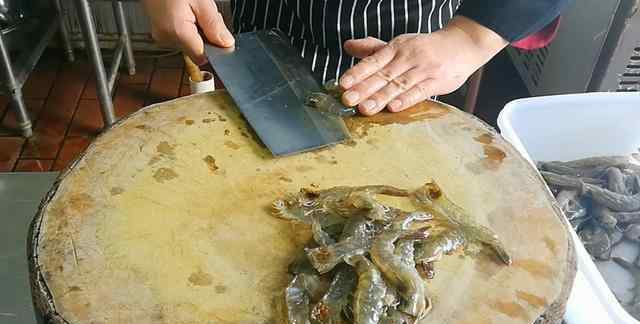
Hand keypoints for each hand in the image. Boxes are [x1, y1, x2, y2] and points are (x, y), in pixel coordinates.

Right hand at [141, 0, 234, 64]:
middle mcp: (167, 37)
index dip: (215, 50)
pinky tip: (187, 13)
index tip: (221, 39)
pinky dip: (189, 28)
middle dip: (207, 36)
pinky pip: (181, 36)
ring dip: (198, 31)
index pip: (202, 57)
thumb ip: (214, 25)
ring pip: (190, 44)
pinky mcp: (160, 31)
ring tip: (194, 10)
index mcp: (177, 31)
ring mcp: (162, 35)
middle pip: (196, 50)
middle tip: (204, 15)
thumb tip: (226, 43)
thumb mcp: (201, 1)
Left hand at [339, 16, 507, 114]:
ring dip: (380, 97)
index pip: (373, 61)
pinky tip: (393, 108)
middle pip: (383, 75)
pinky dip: (406, 100)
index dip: (358, 72)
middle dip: (364, 88)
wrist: (462, 44)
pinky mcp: (436, 82)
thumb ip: (373, 49)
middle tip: (347, 99)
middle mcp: (407, 58)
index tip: (343, 83)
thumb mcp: (400, 44)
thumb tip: (348, 46)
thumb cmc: (426, 48)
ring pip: (398, 85)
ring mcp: (422, 71)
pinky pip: (419, 92)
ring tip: (364, 108)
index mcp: (396, 48)